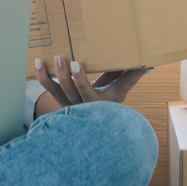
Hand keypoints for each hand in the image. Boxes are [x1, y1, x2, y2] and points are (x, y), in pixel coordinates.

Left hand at [33, 55, 152, 114]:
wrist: (95, 128)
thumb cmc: (110, 104)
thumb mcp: (121, 92)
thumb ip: (131, 77)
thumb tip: (149, 64)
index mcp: (99, 103)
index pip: (90, 92)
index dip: (81, 79)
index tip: (75, 63)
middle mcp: (82, 106)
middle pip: (71, 91)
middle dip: (65, 75)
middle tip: (62, 57)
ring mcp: (70, 105)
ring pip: (58, 92)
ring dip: (52, 76)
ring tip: (46, 59)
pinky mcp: (60, 101)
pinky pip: (50, 90)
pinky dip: (42, 78)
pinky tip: (37, 63)